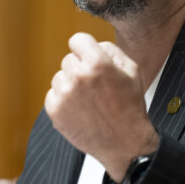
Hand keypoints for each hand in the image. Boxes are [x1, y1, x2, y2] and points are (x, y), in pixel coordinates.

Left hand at [45, 33, 158, 181]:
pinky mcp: (55, 111)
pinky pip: (52, 94)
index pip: (77, 40)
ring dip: (70, 84)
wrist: (125, 143)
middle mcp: (78, 76)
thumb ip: (110, 50)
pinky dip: (63, 100)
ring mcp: (64, 94)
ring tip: (89, 99)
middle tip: (95, 86)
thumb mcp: (131, 70)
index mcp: (97, 63)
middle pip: (68, 59)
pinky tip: (80, 109)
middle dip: (80, 68)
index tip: (87, 56)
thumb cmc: (130, 107)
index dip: (85, 48)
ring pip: (60, 77)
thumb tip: (93, 45)